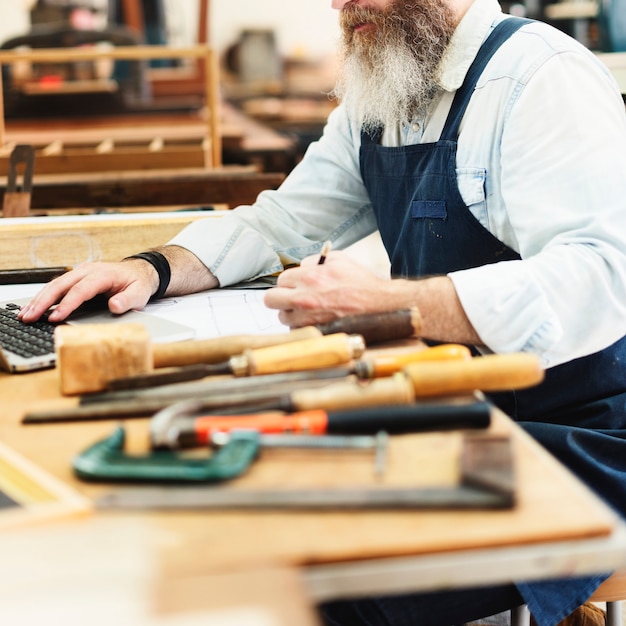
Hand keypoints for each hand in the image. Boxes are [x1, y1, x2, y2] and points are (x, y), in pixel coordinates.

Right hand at [17, 259, 156, 322]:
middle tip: (30, 317)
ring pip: (55, 285)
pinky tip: (33, 307)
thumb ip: (128, 300)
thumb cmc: (138, 284)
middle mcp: (88, 271)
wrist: (139, 272)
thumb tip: (115, 305)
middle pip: (61, 285)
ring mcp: (80, 273)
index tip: (55, 317)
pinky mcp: (76, 279)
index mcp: (102, 274)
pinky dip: (43, 296)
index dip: (67, 304)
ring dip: (39, 299)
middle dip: (44, 301)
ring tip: (25, 314)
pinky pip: (57, 286)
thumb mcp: (140, 293)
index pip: (81, 290)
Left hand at [264, 250, 391, 326]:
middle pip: (271, 300)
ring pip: (283, 318)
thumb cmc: (361, 282)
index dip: (289, 282)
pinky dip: (302, 327)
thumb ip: (314, 260)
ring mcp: (308, 319)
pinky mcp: (315, 333)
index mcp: (309, 277)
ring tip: (307, 311)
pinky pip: (297, 331)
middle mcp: (304, 299)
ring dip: (291, 314)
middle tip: (291, 298)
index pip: (281, 280)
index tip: (297, 285)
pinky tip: (316, 321)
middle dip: (279, 298)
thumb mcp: (338, 260)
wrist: (380, 305)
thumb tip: (301, 266)